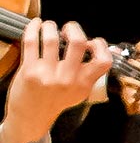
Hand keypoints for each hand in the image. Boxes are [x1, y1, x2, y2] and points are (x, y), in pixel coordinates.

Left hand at [1, 18, 112, 142]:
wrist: (32, 116)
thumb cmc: (55, 101)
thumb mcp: (80, 91)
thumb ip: (90, 72)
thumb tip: (107, 48)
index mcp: (84, 84)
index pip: (103, 61)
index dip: (100, 45)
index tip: (92, 41)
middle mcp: (68, 80)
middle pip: (78, 43)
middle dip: (73, 28)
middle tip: (69, 29)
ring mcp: (48, 75)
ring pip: (52, 39)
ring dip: (50, 26)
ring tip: (49, 26)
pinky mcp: (29, 70)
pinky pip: (32, 42)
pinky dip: (33, 28)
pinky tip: (36, 25)